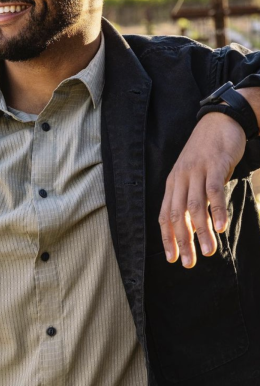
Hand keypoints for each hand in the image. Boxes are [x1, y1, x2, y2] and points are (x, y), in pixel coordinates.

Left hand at [158, 112, 245, 267]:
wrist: (219, 121)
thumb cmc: (207, 153)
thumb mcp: (194, 175)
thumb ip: (193, 197)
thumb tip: (196, 226)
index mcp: (173, 183)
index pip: (165, 215)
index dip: (167, 238)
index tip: (172, 259)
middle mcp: (181, 178)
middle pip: (177, 214)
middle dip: (182, 241)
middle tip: (189, 263)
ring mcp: (197, 171)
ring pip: (195, 206)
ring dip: (200, 231)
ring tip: (208, 251)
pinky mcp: (214, 164)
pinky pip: (213, 190)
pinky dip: (216, 210)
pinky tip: (220, 227)